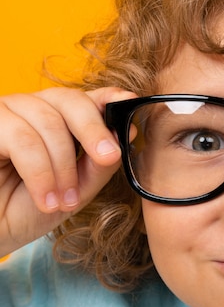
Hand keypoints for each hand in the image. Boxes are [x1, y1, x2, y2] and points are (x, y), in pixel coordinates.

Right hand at [0, 87, 135, 255]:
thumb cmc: (30, 210)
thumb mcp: (77, 189)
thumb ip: (101, 162)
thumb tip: (127, 130)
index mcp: (57, 118)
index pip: (85, 97)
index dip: (108, 96)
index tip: (128, 102)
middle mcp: (31, 108)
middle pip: (71, 100)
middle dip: (95, 131)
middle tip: (108, 158)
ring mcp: (5, 114)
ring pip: (49, 123)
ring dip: (63, 167)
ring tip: (63, 201)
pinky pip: (22, 139)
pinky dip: (41, 173)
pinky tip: (45, 199)